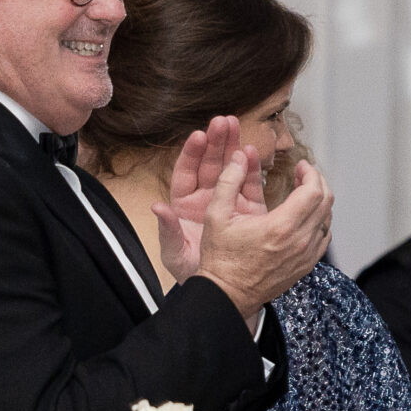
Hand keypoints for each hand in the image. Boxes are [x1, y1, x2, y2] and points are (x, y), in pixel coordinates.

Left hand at [155, 116, 273, 281]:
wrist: (222, 290)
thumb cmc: (195, 273)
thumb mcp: (175, 253)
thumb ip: (167, 229)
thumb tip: (156, 208)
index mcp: (184, 206)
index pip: (186, 172)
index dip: (192, 153)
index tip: (200, 135)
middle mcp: (205, 199)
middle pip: (210, 164)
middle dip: (217, 142)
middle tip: (224, 121)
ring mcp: (228, 203)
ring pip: (230, 169)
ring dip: (234, 148)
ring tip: (238, 127)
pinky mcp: (248, 211)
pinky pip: (249, 185)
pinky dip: (252, 169)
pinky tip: (254, 153)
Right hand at [193, 153, 333, 315]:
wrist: (229, 293)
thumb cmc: (222, 257)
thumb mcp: (217, 215)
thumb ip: (228, 181)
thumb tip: (239, 156)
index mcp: (281, 226)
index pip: (313, 191)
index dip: (311, 173)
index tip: (301, 166)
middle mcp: (300, 241)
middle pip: (326, 202)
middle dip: (318, 182)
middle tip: (304, 174)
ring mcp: (307, 255)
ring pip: (327, 219)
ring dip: (320, 201)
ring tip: (303, 192)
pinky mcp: (307, 265)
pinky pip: (324, 237)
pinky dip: (320, 221)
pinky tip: (305, 215)